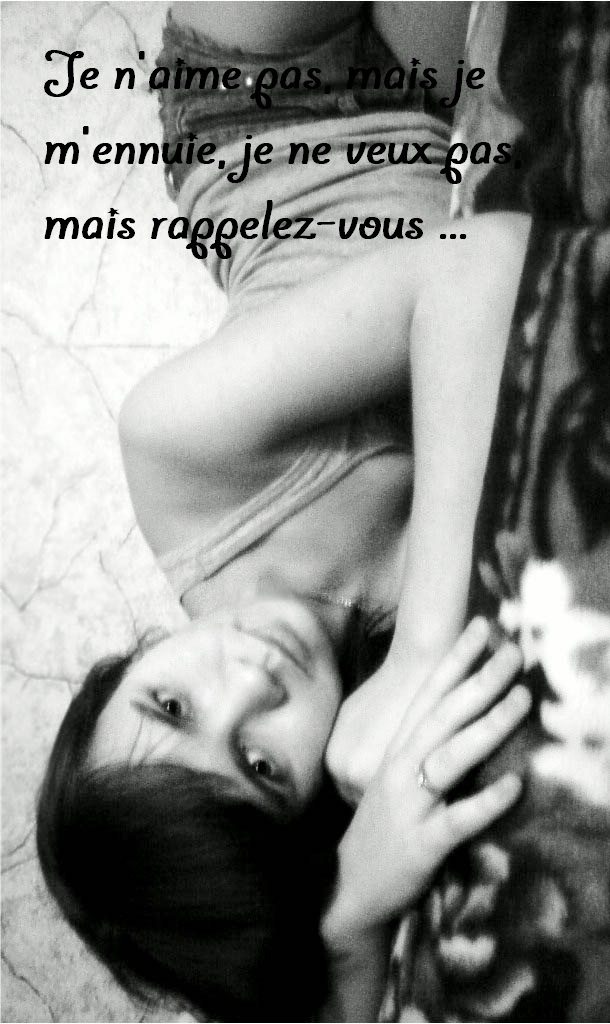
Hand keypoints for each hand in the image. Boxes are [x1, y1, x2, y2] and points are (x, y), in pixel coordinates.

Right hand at [321, 620, 529, 946]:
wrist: (348, 889)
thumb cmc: (380, 828)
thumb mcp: (392, 778)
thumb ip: (416, 745)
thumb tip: (454, 709)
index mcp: (395, 750)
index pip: (429, 694)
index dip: (455, 659)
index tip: (481, 626)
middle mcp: (400, 769)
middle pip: (444, 715)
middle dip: (480, 679)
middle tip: (513, 650)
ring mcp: (409, 804)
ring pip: (451, 757)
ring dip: (489, 726)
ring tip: (522, 699)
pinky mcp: (422, 843)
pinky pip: (458, 819)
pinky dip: (486, 801)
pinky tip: (515, 784)